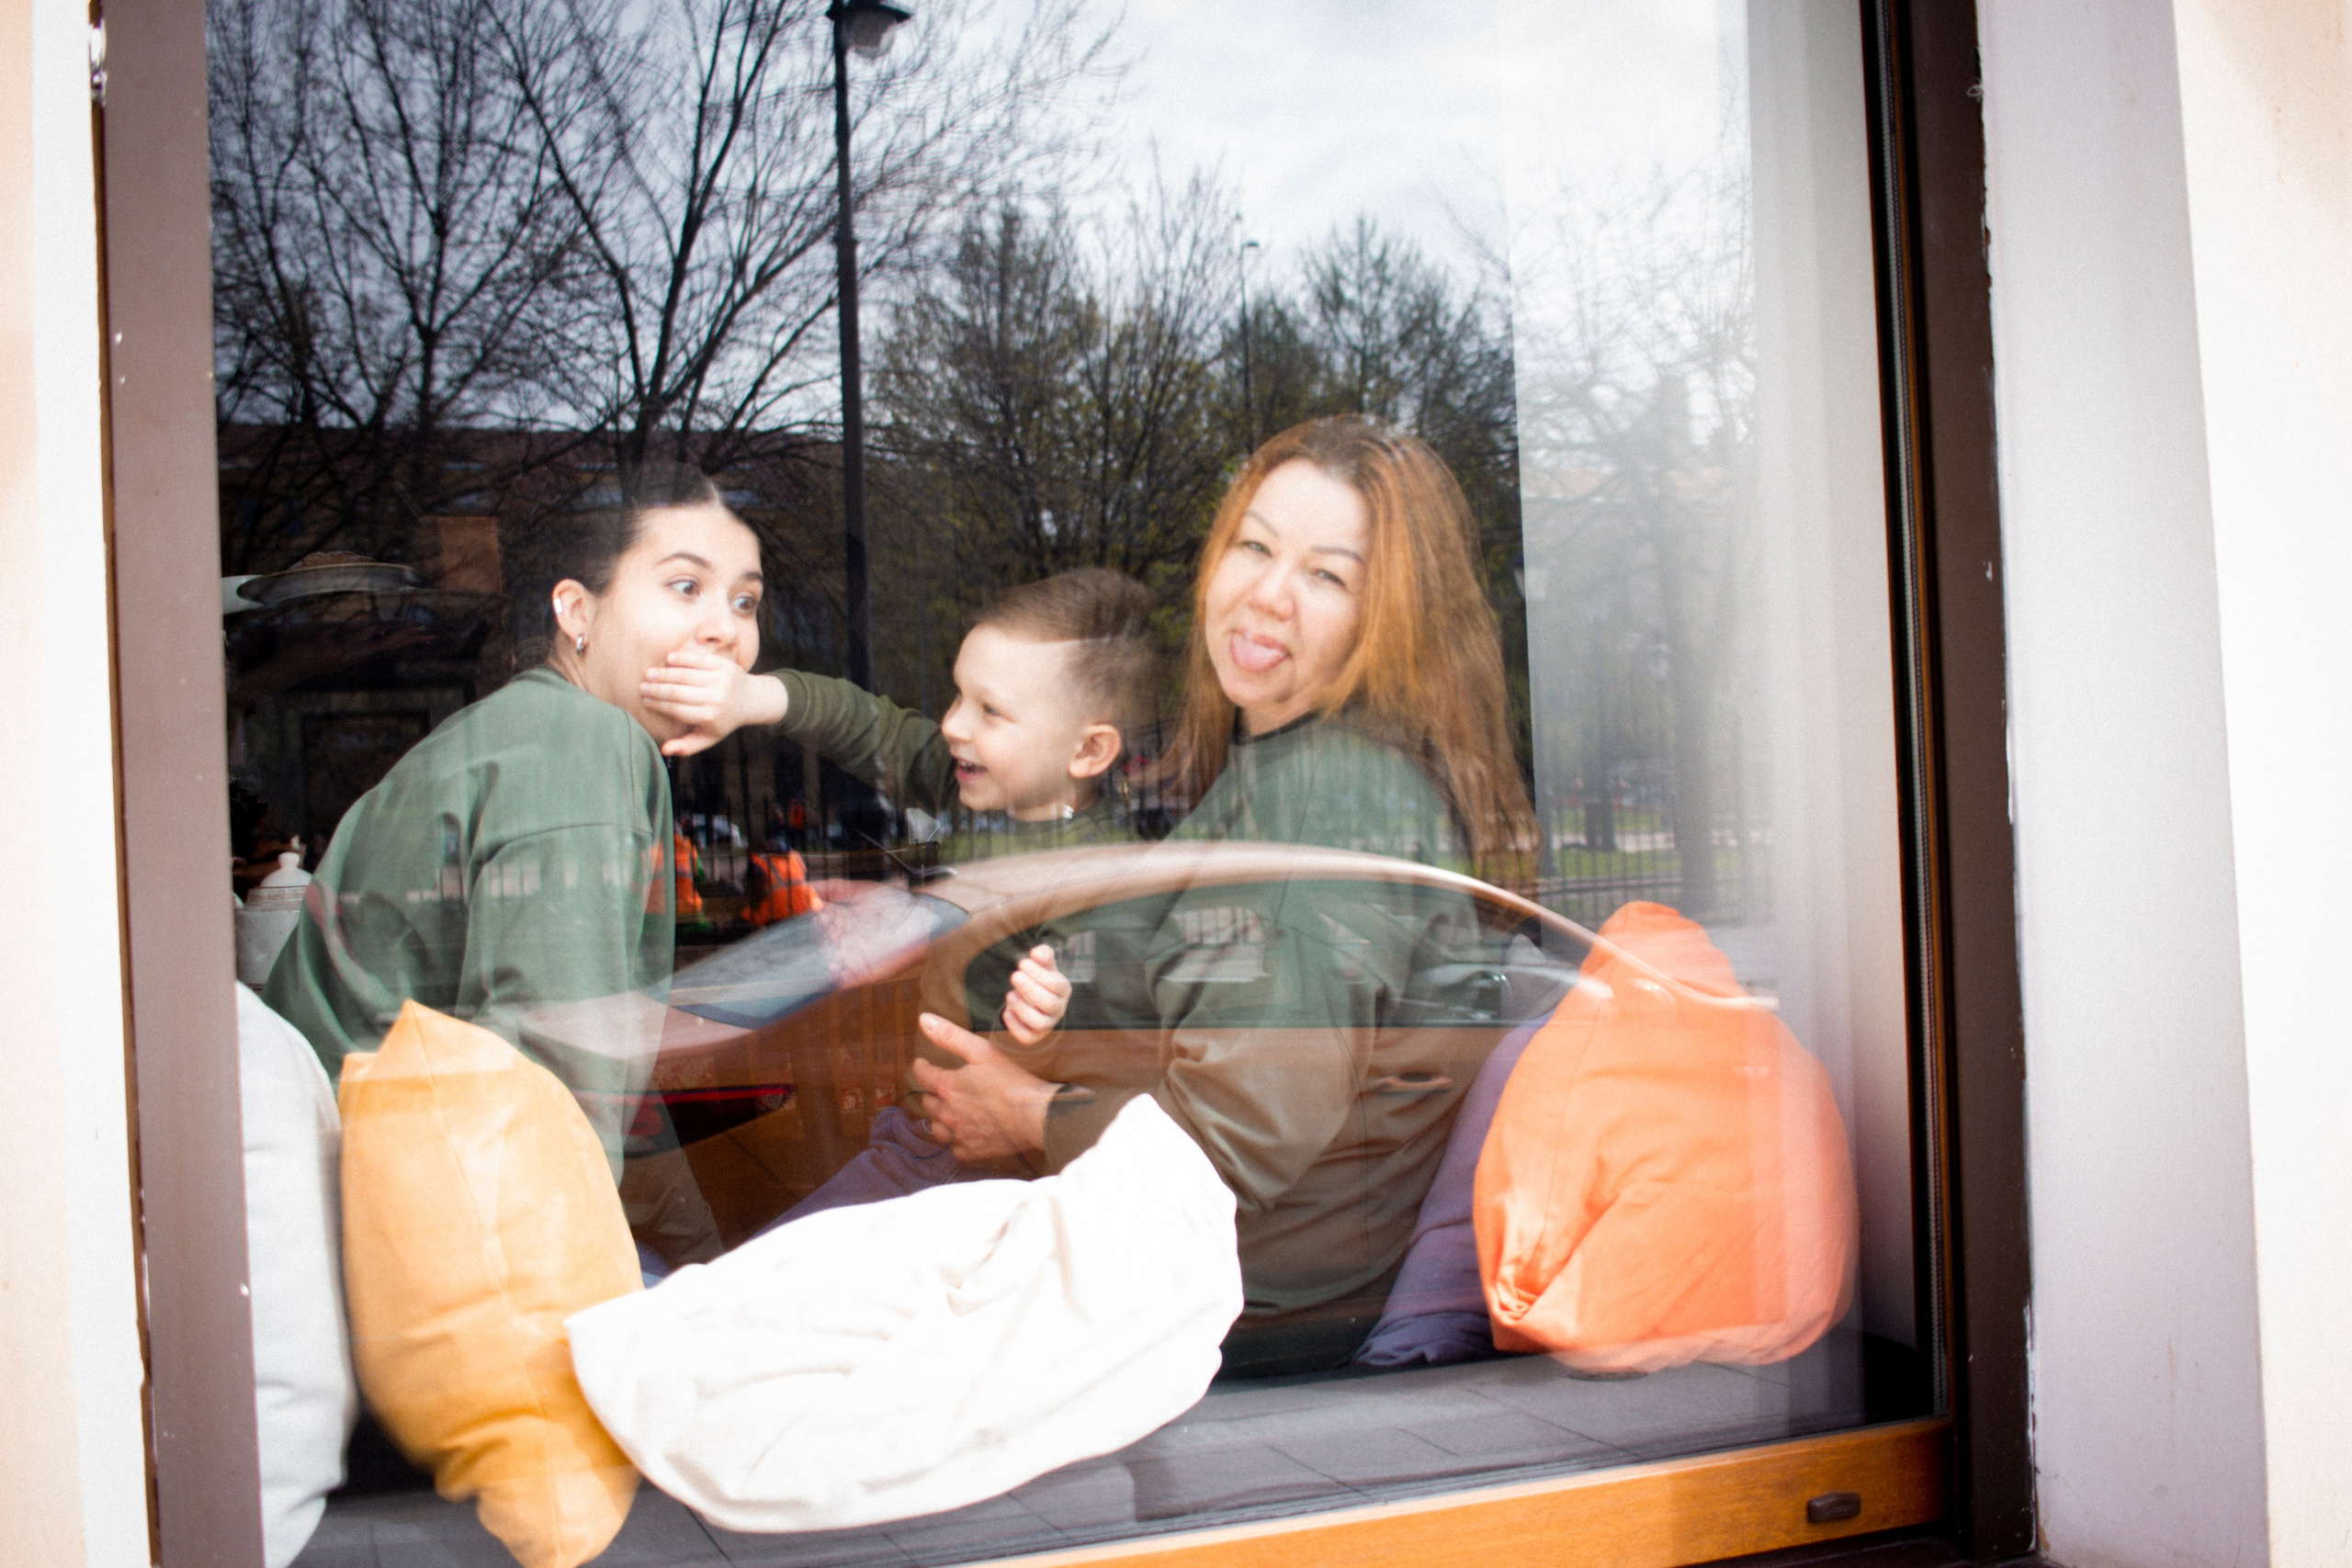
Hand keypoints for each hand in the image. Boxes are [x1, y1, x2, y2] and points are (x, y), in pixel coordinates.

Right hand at [641, 649, 786, 756]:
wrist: (751, 700)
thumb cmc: (722, 720)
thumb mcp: (707, 738)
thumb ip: (686, 746)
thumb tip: (664, 750)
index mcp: (710, 717)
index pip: (676, 709)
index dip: (658, 704)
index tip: (645, 700)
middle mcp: (716, 698)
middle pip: (678, 692)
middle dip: (656, 689)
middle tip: (642, 686)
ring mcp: (721, 680)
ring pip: (686, 675)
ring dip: (664, 674)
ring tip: (650, 673)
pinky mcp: (725, 665)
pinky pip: (699, 660)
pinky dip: (682, 659)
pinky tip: (668, 659)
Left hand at [909, 1012, 1055, 1161]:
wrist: (1035, 1116)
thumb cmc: (1011, 1081)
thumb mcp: (982, 1051)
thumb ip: (950, 1036)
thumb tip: (924, 1019)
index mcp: (948, 1087)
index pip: (923, 1075)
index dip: (922, 1067)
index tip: (924, 1064)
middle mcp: (947, 1114)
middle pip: (928, 1102)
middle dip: (932, 1092)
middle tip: (942, 1087)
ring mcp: (958, 1136)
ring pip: (936, 1128)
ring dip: (939, 1118)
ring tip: (949, 1111)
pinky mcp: (971, 1152)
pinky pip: (954, 1147)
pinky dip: (956, 1139)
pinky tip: (965, 1132)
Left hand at [999, 944, 1071, 1046]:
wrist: (1032, 1000)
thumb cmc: (1039, 979)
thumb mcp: (1043, 965)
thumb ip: (1043, 955)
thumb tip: (1037, 953)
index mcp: (1063, 990)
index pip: (1057, 985)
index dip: (1038, 974)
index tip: (1022, 963)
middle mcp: (1058, 1009)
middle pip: (1050, 1004)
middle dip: (1030, 989)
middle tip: (1014, 976)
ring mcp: (1048, 1024)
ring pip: (1040, 1023)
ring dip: (1023, 1009)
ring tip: (1010, 995)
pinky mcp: (1034, 1036)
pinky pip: (1027, 1037)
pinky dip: (1015, 1026)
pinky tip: (1007, 1012)